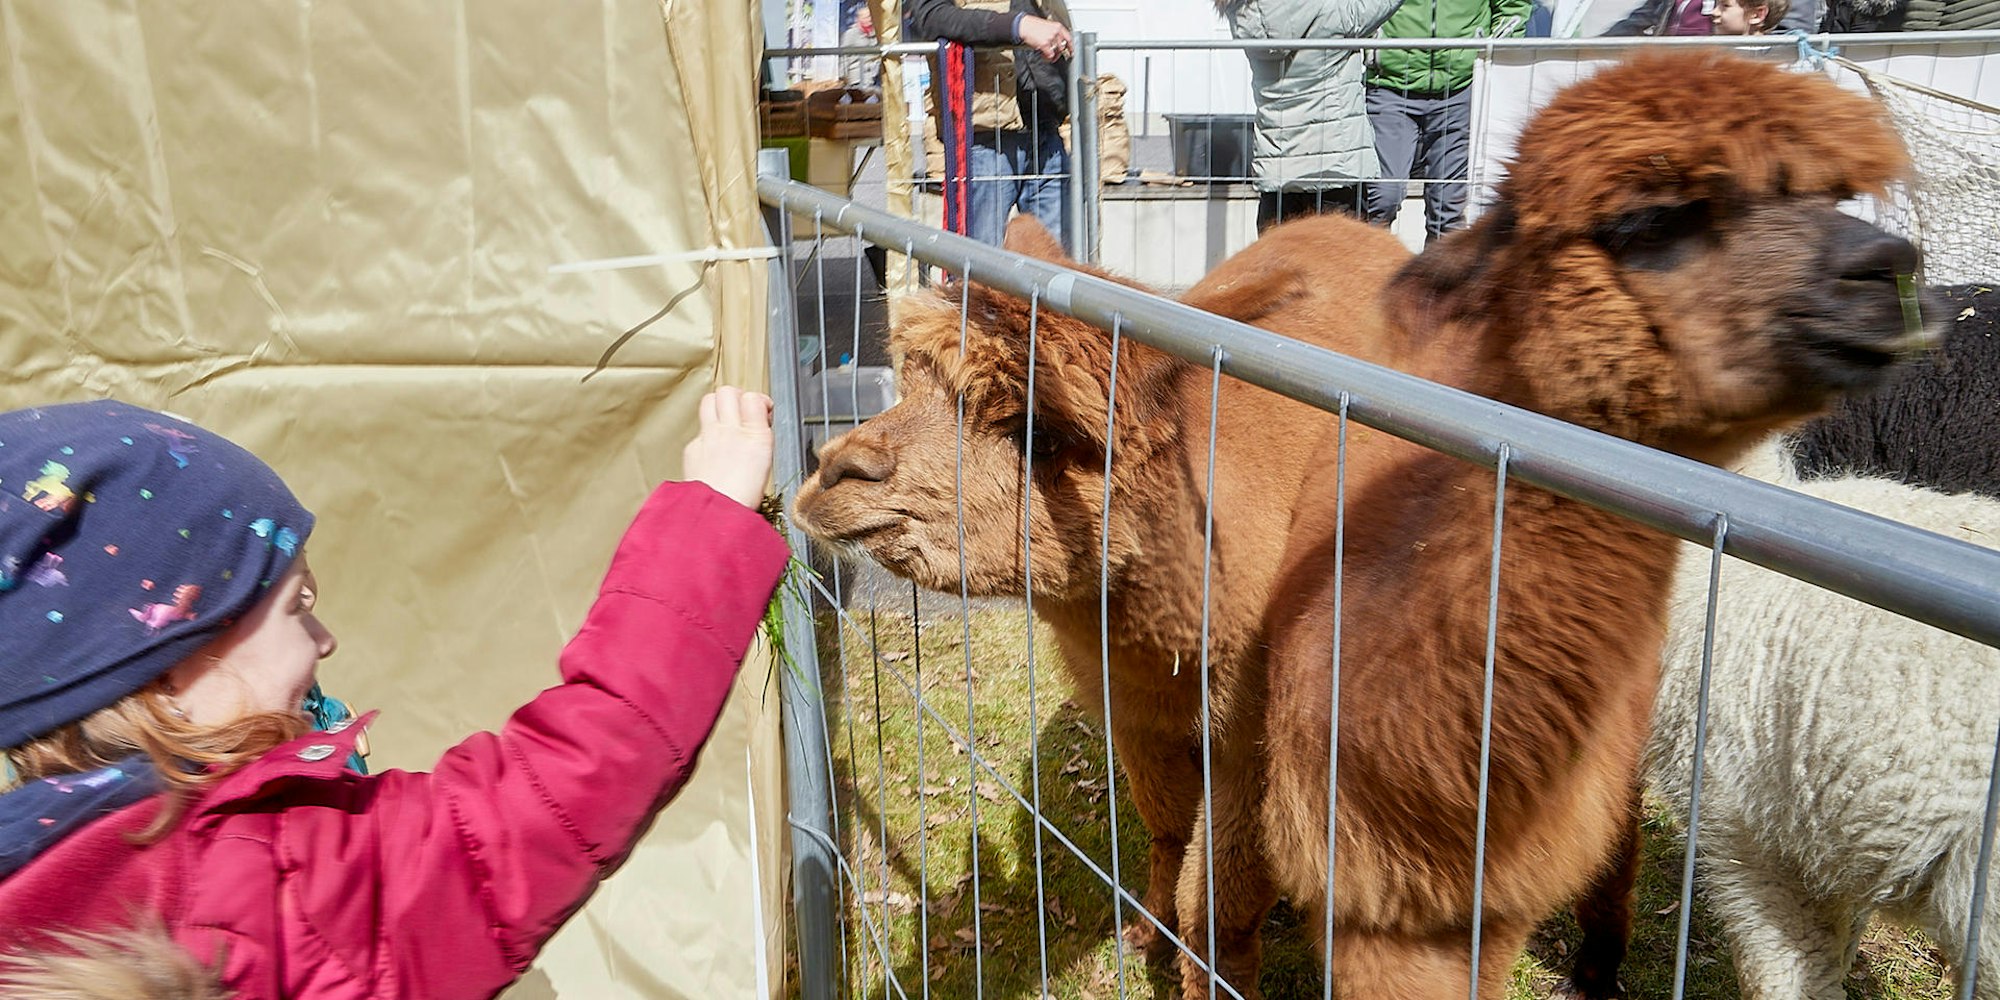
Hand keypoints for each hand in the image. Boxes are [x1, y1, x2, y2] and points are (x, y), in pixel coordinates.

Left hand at [682, 386, 774, 508]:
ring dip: (718, 405)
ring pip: (709, 401)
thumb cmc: (743, 497)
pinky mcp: (693, 447)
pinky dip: (707, 433)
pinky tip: (713, 447)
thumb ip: (760, 436)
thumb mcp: (766, 463)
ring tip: (725, 418)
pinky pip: (700, 429)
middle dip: (735, 396)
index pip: (753, 397)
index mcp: (756, 436)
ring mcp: (708, 437)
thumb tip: (758, 422)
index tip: (760, 409)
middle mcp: (730, 432)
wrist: (718, 516)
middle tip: (740, 409)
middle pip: (728, 392)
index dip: (758, 400)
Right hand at [1016, 15, 1071, 60]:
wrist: (1024, 26)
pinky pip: (1050, 55)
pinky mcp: (1045, 44)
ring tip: (1049, 56)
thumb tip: (1058, 43)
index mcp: (1058, 27)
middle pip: (1062, 47)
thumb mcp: (1048, 26)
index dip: (1071, 47)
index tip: (1071, 52)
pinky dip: (1047, 57)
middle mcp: (1056, 32)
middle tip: (1056, 56)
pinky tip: (1044, 55)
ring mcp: (1051, 38)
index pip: (1068, 38)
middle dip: (1059, 53)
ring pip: (1057, 52)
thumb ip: (1055, 33)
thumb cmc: (1033, 26)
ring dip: (1053, 56)